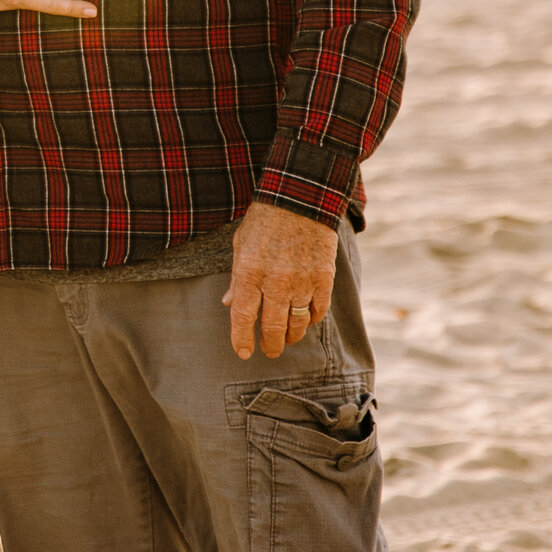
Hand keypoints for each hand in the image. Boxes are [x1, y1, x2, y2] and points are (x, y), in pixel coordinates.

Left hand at [223, 202, 339, 360]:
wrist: (300, 198)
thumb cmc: (265, 220)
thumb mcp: (241, 245)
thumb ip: (236, 278)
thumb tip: (229, 305)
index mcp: (249, 272)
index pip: (242, 318)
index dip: (241, 339)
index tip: (242, 352)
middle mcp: (274, 282)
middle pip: (271, 327)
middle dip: (270, 345)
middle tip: (269, 352)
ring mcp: (301, 282)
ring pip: (296, 324)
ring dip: (290, 337)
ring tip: (286, 340)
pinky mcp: (323, 278)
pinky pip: (317, 311)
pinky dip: (310, 320)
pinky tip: (305, 320)